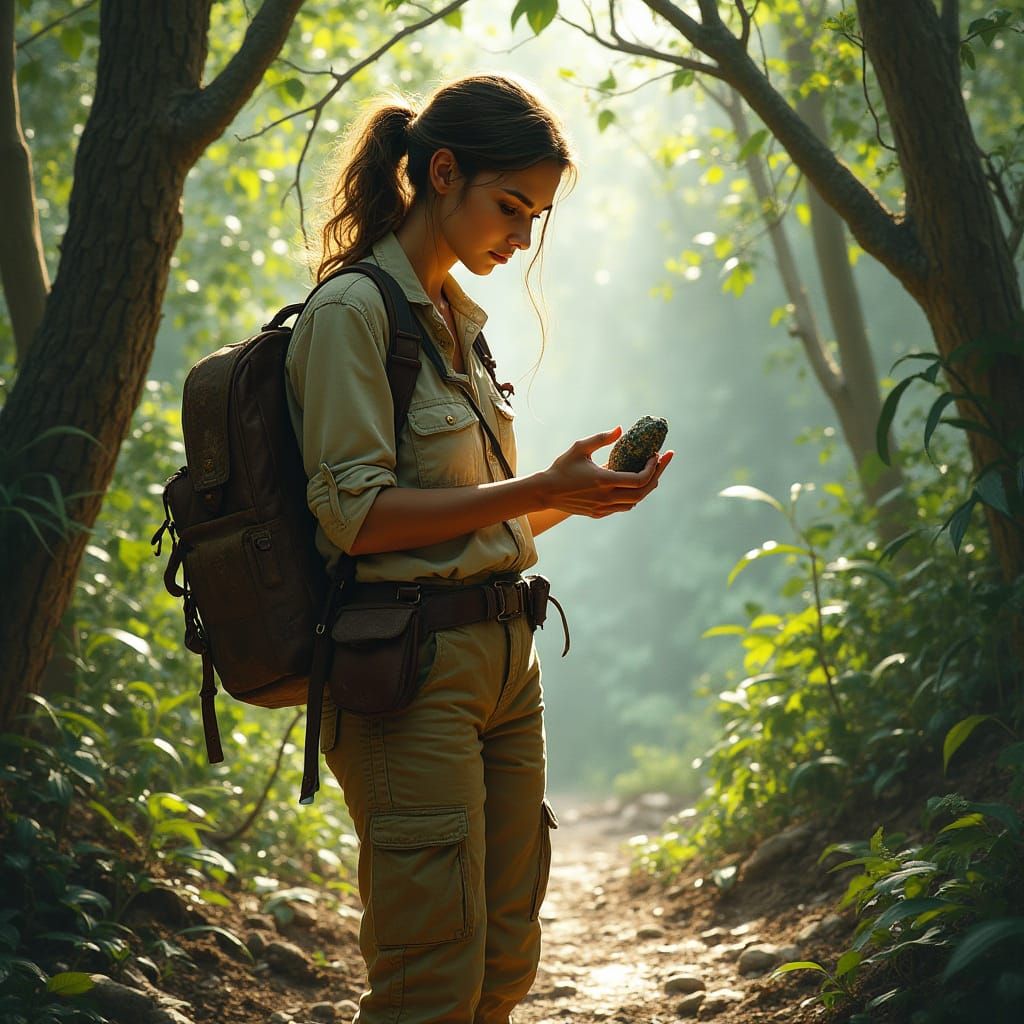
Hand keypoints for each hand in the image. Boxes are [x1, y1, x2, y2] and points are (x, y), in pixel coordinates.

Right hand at [539, 426, 674, 518]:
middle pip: (643, 492)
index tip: (655, 455)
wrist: (545, 492)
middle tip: (662, 462)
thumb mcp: (580, 448)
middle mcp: (606, 497)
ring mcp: (603, 508)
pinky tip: (634, 484)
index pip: (639, 479)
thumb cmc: (562, 468)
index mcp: (604, 480)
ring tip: (651, 472)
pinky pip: (623, 507)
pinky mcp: (598, 513)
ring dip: (646, 487)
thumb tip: (620, 429)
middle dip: (657, 476)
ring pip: (635, 502)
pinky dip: (633, 496)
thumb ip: (601, 438)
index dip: (653, 468)